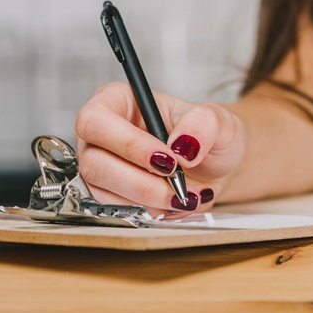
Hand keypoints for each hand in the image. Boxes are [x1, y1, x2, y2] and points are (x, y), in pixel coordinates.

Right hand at [75, 82, 245, 218]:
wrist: (212, 168)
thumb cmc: (205, 137)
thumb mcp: (218, 121)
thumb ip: (204, 124)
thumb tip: (182, 144)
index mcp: (116, 101)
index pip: (96, 121)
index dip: (128, 144)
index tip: (167, 160)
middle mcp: (99, 134)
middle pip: (94, 163)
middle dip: (141, 182)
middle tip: (178, 187)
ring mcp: (98, 166)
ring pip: (103, 191)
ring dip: (149, 200)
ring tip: (185, 194)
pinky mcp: (107, 194)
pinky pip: (116, 210)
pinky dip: (149, 211)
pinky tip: (172, 202)